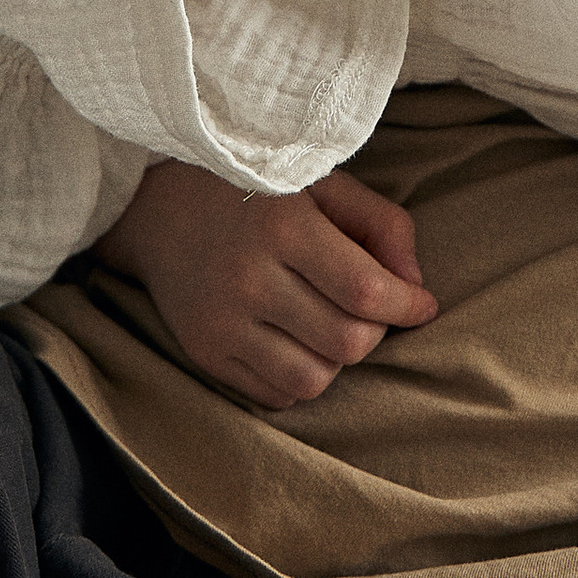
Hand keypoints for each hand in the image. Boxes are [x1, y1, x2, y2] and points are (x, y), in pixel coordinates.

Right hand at [94, 160, 438, 410]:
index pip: (367, 290)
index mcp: (282, 226)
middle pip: (346, 342)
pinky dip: (301, 378)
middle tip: (370, 310)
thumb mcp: (322, 182)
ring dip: (338, 360)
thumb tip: (417, 289)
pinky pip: (276, 395)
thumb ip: (383, 225)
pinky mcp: (203, 351)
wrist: (156, 206)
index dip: (408, 306)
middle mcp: (247, 278)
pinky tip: (296, 342)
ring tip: (330, 325)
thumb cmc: (256, 191)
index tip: (421, 304)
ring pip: (313, 379)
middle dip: (376, 332)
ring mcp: (220, 322)